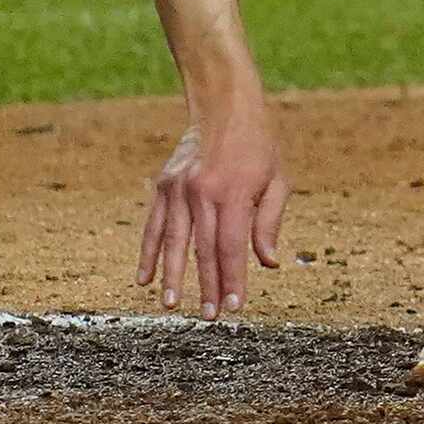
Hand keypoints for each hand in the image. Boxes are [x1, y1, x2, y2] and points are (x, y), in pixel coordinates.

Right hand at [138, 101, 287, 319]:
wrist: (224, 107)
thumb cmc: (259, 147)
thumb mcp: (278, 180)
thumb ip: (270, 222)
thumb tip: (268, 264)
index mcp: (235, 191)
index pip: (232, 245)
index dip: (233, 278)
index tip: (236, 306)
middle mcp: (202, 192)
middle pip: (204, 249)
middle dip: (208, 286)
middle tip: (211, 316)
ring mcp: (178, 189)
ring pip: (174, 242)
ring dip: (174, 277)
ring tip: (173, 306)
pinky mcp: (163, 186)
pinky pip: (153, 226)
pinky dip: (149, 253)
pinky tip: (145, 279)